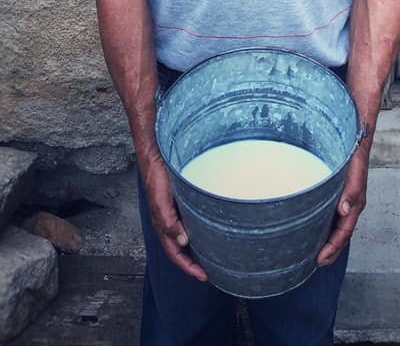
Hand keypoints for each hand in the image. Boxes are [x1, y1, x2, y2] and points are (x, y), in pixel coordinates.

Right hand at [140, 152, 207, 281]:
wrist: (156, 154)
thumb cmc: (156, 176)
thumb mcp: (161, 201)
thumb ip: (168, 222)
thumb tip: (182, 242)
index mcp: (162, 225)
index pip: (175, 253)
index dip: (188, 267)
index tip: (203, 276)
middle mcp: (168, 222)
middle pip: (180, 250)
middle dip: (193, 263)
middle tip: (211, 271)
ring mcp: (174, 213)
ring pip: (185, 238)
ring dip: (195, 249)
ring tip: (211, 256)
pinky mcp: (180, 203)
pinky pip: (189, 223)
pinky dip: (198, 233)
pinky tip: (208, 230)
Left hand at [317, 151, 367, 266]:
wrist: (354, 135)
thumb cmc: (354, 153)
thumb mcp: (355, 170)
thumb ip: (352, 191)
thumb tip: (345, 211)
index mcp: (355, 202)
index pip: (344, 232)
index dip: (333, 248)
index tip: (320, 260)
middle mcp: (350, 204)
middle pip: (341, 234)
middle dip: (330, 251)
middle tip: (315, 264)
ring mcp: (344, 200)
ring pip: (336, 226)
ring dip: (327, 241)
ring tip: (313, 252)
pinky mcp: (337, 193)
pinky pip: (331, 215)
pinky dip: (324, 226)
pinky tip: (313, 228)